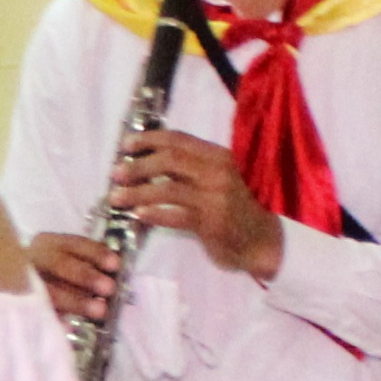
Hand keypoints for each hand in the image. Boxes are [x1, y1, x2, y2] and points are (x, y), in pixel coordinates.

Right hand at [26, 230, 120, 326]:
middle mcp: (34, 259)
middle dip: (86, 276)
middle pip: (60, 264)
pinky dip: (55, 319)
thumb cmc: (56, 276)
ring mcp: (25, 282)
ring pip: (49, 290)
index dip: (96, 253)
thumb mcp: (69, 261)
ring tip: (99, 311)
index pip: (74, 244)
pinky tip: (69, 327)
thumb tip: (116, 273)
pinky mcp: (23, 305)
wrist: (15, 287)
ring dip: (76, 301)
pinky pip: (39, 312)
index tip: (116, 264)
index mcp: (49, 243)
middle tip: (109, 288)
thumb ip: (89, 265)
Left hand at [111, 127, 279, 277]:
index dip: (149, 139)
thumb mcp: (219, 179)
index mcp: (218, 156)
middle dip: (138, 166)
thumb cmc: (237, 209)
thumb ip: (192, 169)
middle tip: (116, 173)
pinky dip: (154, 214)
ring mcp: (215, 197)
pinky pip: (176, 216)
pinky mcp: (212, 223)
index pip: (178, 140)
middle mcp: (217, 172)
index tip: (126, 145)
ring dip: (138, 192)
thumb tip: (149, 162)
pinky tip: (138, 215)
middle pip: (169, 160)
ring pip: (168, 189)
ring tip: (117, 197)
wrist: (263, 241)